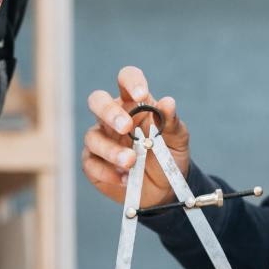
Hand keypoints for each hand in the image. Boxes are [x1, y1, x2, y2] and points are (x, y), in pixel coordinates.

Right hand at [83, 65, 189, 209]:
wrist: (164, 189)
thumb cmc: (168, 156)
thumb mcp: (177, 139)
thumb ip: (171, 121)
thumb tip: (168, 102)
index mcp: (134, 104)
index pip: (126, 79)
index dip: (131, 81)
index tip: (141, 94)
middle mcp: (112, 117)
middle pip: (97, 101)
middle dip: (109, 112)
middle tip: (125, 128)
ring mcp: (101, 139)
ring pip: (92, 137)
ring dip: (111, 150)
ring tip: (131, 162)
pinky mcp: (93, 162)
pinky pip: (91, 163)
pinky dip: (107, 172)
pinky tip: (124, 179)